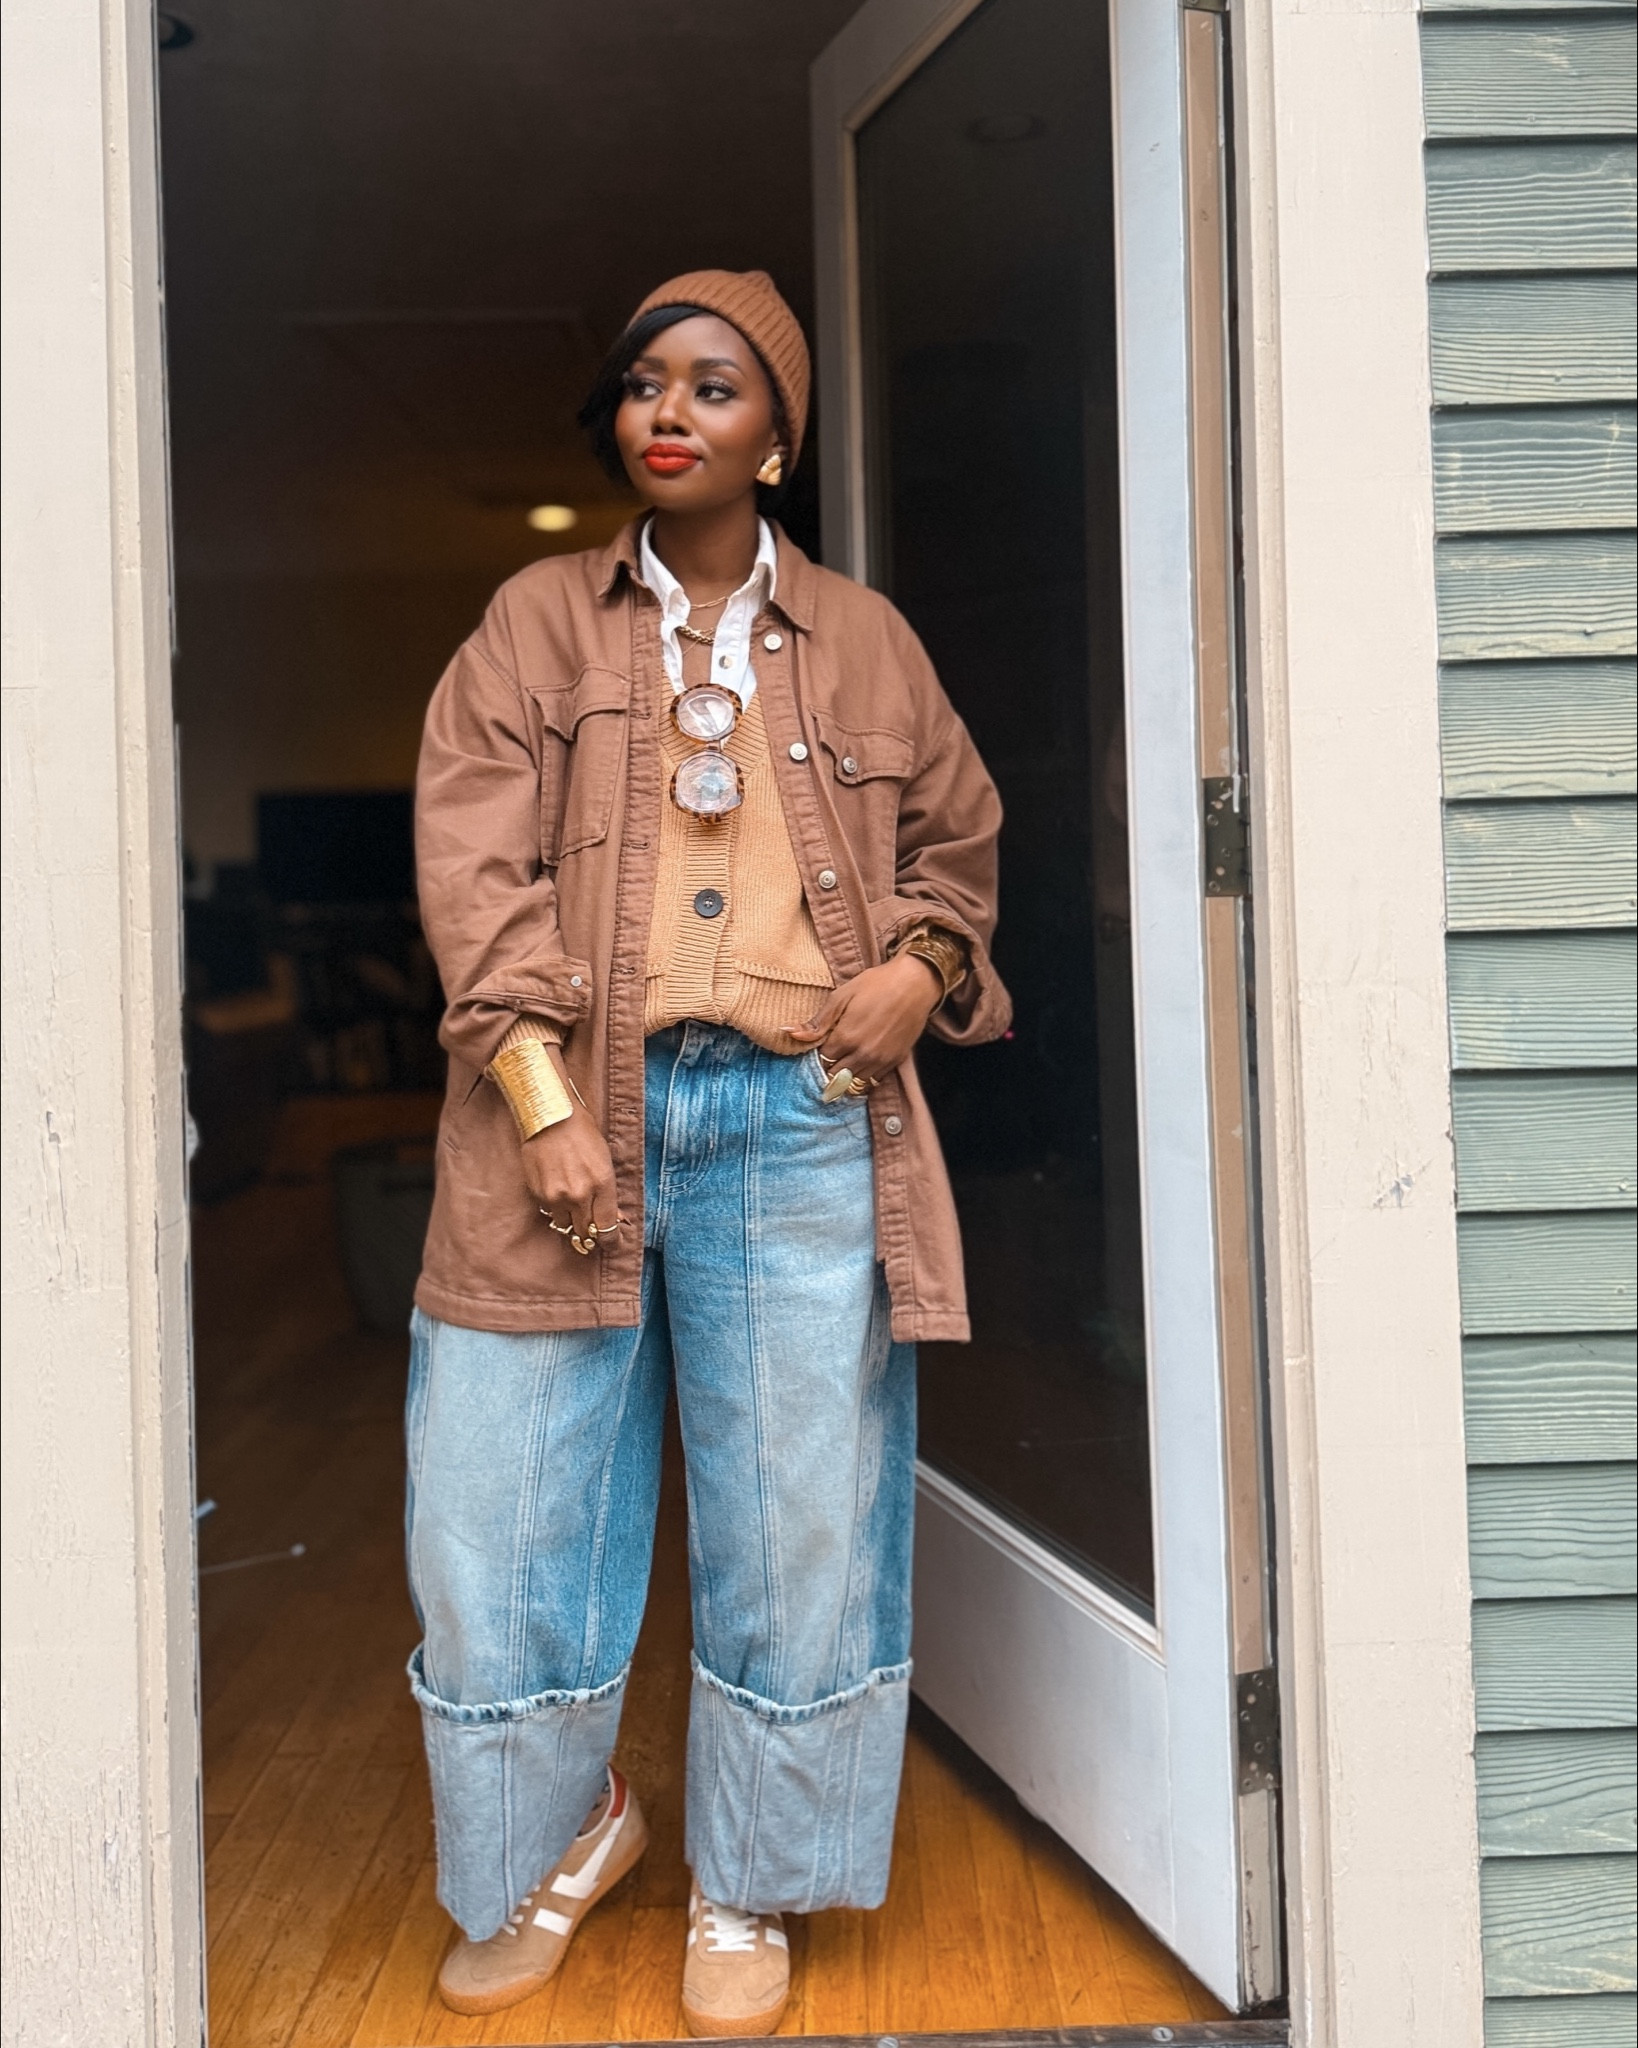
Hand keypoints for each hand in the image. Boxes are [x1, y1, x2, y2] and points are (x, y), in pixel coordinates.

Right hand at [516, 1048, 619, 1248]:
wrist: (549, 1116)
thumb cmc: (582, 1133)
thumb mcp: (604, 1161)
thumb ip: (607, 1193)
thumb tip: (612, 1219)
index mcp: (602, 1184)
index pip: (608, 1229)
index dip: (611, 1241)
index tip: (611, 1243)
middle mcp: (579, 1195)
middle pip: (586, 1233)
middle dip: (591, 1235)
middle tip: (592, 1232)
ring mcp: (556, 1196)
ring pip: (565, 1225)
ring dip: (570, 1220)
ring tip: (572, 1206)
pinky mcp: (538, 1193)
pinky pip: (549, 1212)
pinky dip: (555, 1208)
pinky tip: (557, 1191)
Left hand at [786, 953, 942, 1084]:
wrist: (916, 983)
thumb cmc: (877, 984)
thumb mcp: (842, 996)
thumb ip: (817, 1021)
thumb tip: (788, 1033)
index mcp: (845, 1038)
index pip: (821, 1061)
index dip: (818, 1055)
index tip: (821, 1046)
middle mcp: (862, 1054)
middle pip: (835, 1077)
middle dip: (829, 1070)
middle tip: (830, 1057)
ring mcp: (880, 1060)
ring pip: (854, 1084)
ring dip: (845, 1078)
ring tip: (844, 1064)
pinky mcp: (895, 1061)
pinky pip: (873, 1082)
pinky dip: (863, 1078)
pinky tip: (861, 1066)